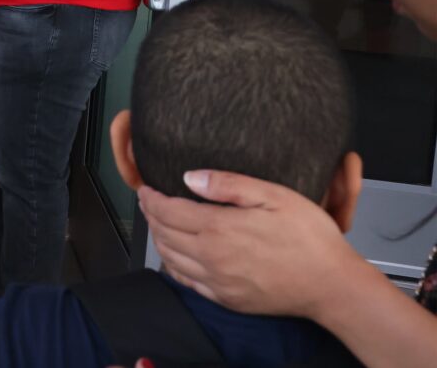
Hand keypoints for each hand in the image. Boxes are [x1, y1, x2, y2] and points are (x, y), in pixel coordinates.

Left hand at [139, 171, 359, 317]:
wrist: (333, 285)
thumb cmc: (310, 238)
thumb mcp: (274, 195)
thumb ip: (228, 184)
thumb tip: (189, 177)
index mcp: (219, 228)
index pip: (168, 211)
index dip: (151, 198)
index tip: (145, 189)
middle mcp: (211, 257)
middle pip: (164, 234)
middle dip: (151, 216)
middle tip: (147, 202)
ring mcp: (217, 282)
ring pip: (171, 259)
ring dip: (158, 239)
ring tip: (157, 224)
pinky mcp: (226, 299)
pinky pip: (187, 282)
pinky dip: (173, 266)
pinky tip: (175, 256)